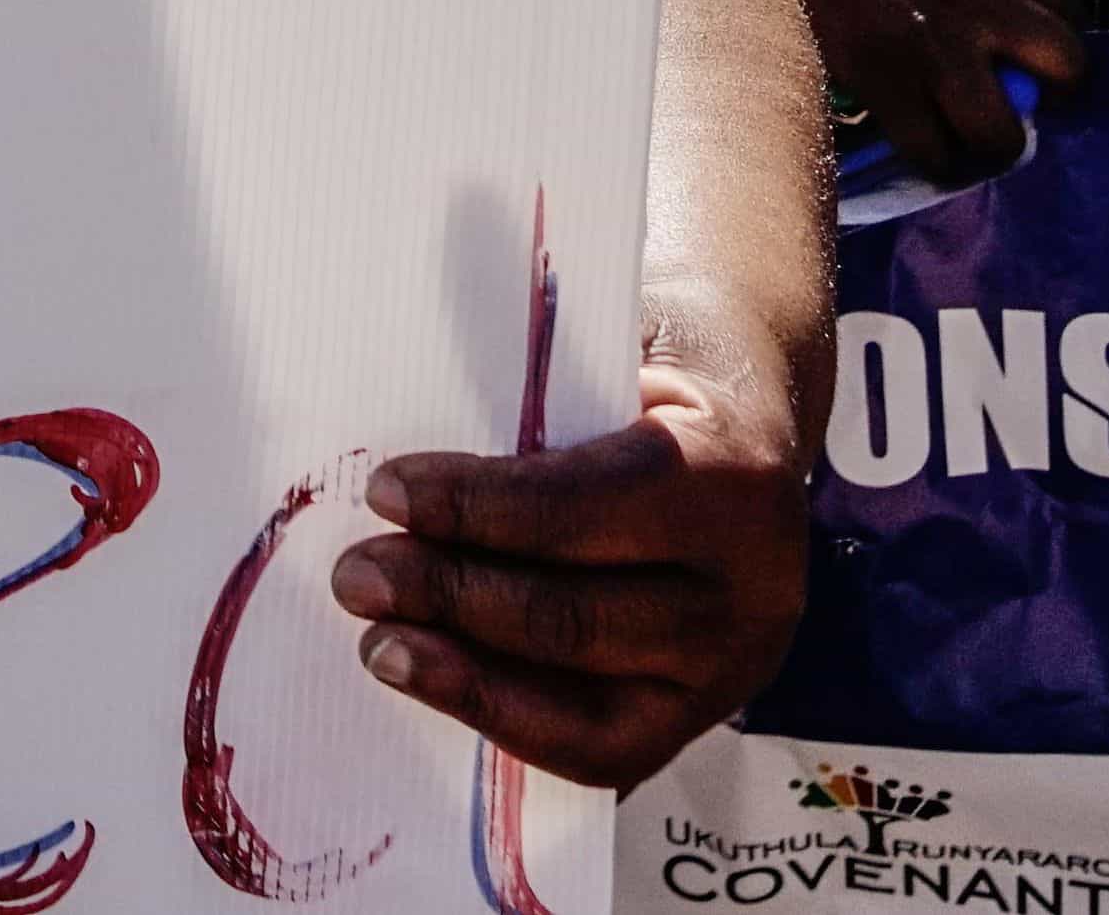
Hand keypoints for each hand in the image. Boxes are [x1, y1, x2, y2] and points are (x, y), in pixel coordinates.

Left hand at [334, 356, 808, 789]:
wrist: (749, 427)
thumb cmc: (651, 382)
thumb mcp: (612, 357)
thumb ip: (532, 414)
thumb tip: (406, 475)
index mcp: (731, 476)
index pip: (584, 506)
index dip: (475, 507)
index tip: (385, 492)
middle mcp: (752, 589)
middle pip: (575, 618)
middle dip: (450, 599)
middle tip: (357, 576)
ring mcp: (733, 670)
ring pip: (583, 703)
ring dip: (462, 675)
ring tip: (379, 641)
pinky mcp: (700, 720)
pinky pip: (596, 751)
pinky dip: (505, 720)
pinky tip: (436, 683)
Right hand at [764, 0, 1083, 181]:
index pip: (1070, 11)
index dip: (1063, 41)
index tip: (1043, 57)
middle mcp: (976, 2)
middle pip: (1065, 68)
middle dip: (1053, 91)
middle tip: (1023, 97)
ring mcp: (932, 50)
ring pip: (1002, 131)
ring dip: (994, 141)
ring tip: (975, 135)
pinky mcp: (884, 86)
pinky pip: (931, 152)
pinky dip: (933, 159)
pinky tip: (926, 145)